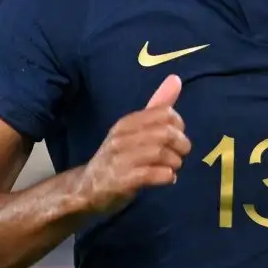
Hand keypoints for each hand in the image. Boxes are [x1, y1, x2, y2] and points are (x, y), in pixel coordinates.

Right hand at [76, 74, 190, 214]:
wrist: (86, 189)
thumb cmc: (117, 158)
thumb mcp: (134, 130)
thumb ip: (156, 108)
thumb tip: (176, 79)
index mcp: (127, 123)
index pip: (164, 113)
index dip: (178, 125)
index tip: (177, 137)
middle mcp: (122, 137)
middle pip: (166, 133)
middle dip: (181, 145)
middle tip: (180, 155)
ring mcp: (121, 159)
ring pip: (160, 153)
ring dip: (174, 162)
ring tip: (173, 167)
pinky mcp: (122, 180)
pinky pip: (153, 174)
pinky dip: (166, 176)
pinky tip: (167, 178)